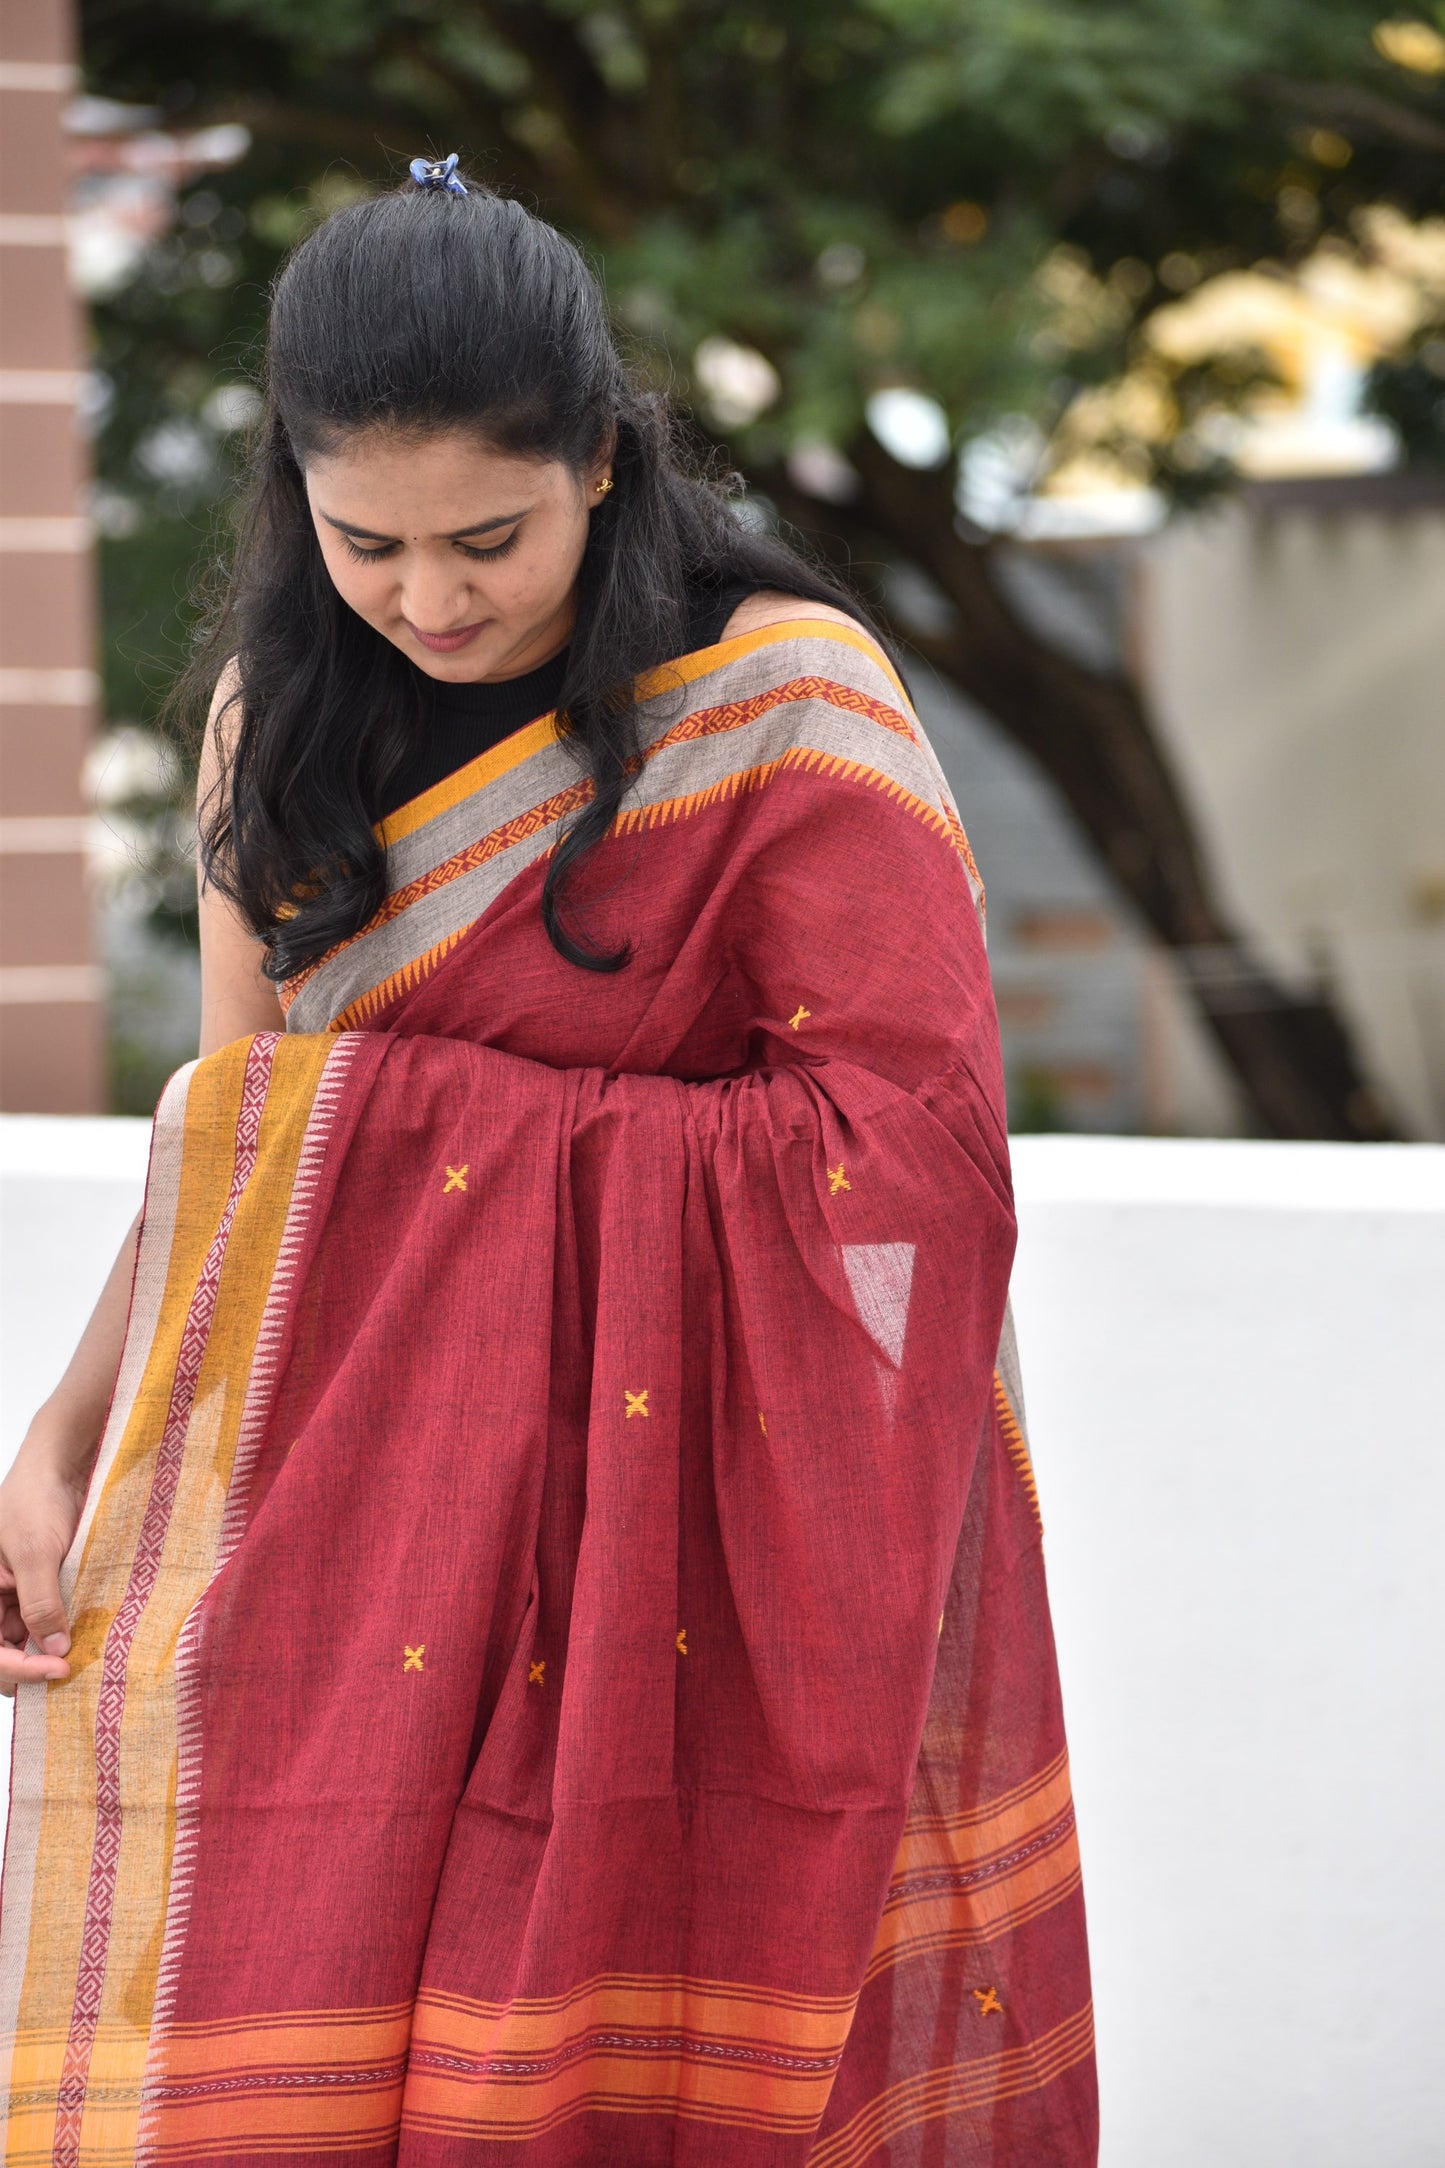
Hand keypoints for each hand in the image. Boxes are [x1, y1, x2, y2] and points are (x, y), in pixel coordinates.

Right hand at [0, 1410, 95, 1694]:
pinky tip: (88, 1637)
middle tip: (71, 1672)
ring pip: (30, 1641)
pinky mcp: (43, 1587)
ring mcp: (16, 1596)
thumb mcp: (36, 1553)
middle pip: (6, 1654)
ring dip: (52, 1652)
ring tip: (84, 1659)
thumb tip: (55, 1649)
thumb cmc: (36, 1499)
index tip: (59, 1669)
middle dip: (34, 1667)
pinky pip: (49, 1620)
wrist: (61, 1464)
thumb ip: (40, 1604)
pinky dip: (65, 1631)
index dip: (21, 1668)